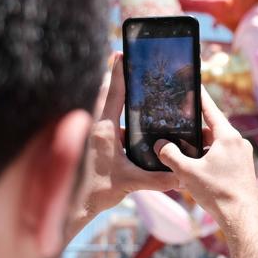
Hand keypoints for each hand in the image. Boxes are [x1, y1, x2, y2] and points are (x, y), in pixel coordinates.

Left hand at [79, 53, 178, 220]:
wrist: (78, 205)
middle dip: (118, 76)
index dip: (118, 72)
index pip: (113, 94)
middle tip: (126, 58)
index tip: (121, 52)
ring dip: (122, 100)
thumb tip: (179, 176)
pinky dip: (123, 120)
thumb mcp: (130, 183)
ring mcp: (97, 134)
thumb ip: (156, 179)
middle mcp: (98, 127)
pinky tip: (138, 125)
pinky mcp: (98, 143)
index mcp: (104, 129)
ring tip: (140, 91)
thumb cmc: (99, 191)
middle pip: (109, 94)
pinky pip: (111, 124)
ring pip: (110, 109)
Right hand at [154, 86, 257, 225]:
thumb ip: (171, 155)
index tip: (192, 83)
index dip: (199, 97)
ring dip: (199, 147)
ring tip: (180, 151)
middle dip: (193, 129)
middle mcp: (238, 142)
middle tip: (175, 125)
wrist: (243, 219)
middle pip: (211, 128)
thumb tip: (160, 145)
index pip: (210, 109)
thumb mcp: (188, 172)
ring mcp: (242, 156)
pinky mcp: (242, 169)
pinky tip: (194, 169)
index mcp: (228, 136)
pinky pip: (221, 157)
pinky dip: (207, 158)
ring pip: (216, 145)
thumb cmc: (218, 193)